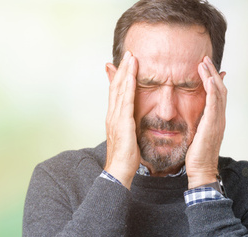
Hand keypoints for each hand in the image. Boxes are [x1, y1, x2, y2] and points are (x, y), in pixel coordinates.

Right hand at [104, 51, 139, 188]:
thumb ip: (131, 126)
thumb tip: (134, 120)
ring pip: (119, 90)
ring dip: (125, 72)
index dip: (120, 77)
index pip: (117, 93)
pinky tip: (131, 76)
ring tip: (130, 58)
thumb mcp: (129, 137)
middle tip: (128, 53)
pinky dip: (127, 87)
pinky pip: (125, 101)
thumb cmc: (126, 158)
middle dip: (122, 69)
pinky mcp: (122, 123)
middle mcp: (112, 115)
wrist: (119, 171)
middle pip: (116, 87)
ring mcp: (115, 118)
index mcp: (114, 118)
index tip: (127, 63)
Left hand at [186, 56, 226, 188]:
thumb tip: (191, 115)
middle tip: (205, 58)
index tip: (204, 66)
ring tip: (204, 63)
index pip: (217, 94)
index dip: (213, 78)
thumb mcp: (196, 135)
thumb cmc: (196, 156)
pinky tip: (208, 79)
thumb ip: (196, 122)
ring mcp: (218, 121)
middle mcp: (220, 118)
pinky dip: (212, 90)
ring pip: (218, 93)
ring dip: (212, 76)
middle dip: (213, 72)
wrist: (201, 172)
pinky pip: (214, 104)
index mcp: (216, 120)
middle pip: (220, 89)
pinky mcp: (212, 126)